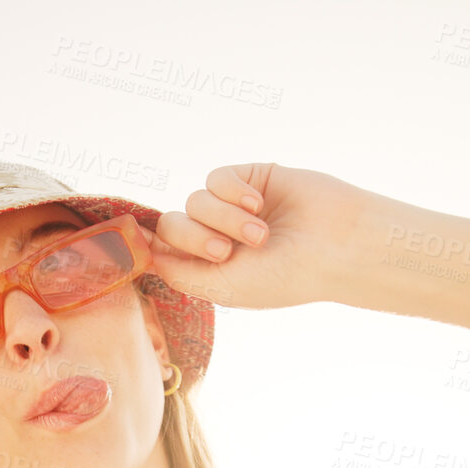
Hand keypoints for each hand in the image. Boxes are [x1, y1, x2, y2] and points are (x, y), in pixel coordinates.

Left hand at [139, 162, 380, 310]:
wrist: (336, 245)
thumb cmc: (285, 276)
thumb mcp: (223, 286)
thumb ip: (178, 271)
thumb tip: (142, 250)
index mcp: (210, 268)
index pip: (164, 251)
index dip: (146, 245)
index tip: (133, 242)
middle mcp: (218, 236)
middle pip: (173, 225)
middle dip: (193, 237)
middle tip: (224, 252)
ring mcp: (233, 207)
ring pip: (195, 201)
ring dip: (224, 218)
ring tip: (259, 234)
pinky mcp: (249, 178)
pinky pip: (216, 178)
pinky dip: (233, 192)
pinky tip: (258, 205)